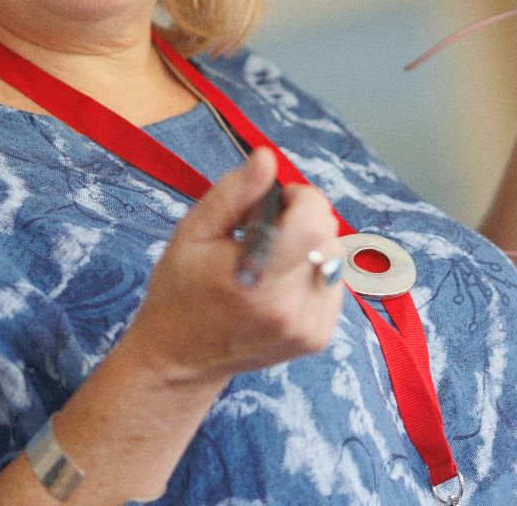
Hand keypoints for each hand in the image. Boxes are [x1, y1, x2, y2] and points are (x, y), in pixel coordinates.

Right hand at [118, 149, 345, 388]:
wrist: (181, 360)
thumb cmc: (181, 291)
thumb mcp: (193, 232)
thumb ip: (234, 193)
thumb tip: (267, 158)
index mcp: (256, 278)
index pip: (314, 221)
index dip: (300, 199)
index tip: (275, 201)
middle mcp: (289, 307)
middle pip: (329, 236)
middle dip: (304, 220)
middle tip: (264, 232)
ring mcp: (308, 327)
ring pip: (336, 258)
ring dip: (310, 247)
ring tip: (270, 261)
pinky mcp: (317, 337)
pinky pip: (333, 284)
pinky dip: (314, 273)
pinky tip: (280, 282)